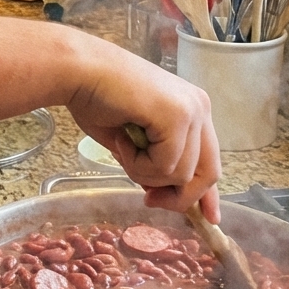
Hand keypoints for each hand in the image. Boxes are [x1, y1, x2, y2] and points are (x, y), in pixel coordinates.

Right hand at [66, 43, 221, 221]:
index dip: (208, 193)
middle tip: (149, 199)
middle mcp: (199, 107)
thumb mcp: (133, 142)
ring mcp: (191, 110)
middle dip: (178, 196)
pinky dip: (139, 165)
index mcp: (191, 109)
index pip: (210, 159)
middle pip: (208, 173)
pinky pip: (166, 166)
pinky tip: (123, 139)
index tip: (208, 218)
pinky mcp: (178, 115)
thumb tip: (162, 194)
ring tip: (124, 147)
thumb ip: (154, 164)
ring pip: (182, 174)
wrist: (78, 71)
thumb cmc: (95, 98)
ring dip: (146, 174)